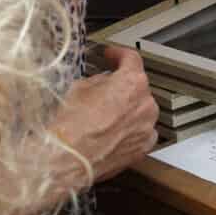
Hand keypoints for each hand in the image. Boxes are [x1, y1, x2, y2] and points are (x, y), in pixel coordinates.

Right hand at [54, 47, 158, 184]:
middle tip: (103, 90)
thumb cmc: (71, 126)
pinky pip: (140, 132)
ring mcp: (147, 128)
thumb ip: (99, 81)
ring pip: (141, 111)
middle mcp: (146, 104)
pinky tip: (112, 132)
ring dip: (127, 109)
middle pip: (138, 87)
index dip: (118, 55)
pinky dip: (130, 130)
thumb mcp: (80, 88)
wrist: (68, 159)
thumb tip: (103, 83)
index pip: (131, 59)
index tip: (112, 56)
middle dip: (122, 86)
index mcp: (132, 83)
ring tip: (104, 115)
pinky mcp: (142, 148)